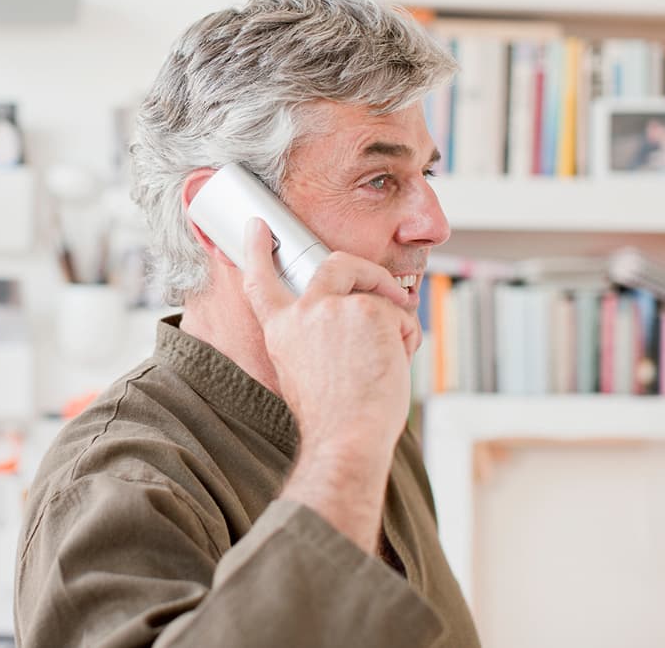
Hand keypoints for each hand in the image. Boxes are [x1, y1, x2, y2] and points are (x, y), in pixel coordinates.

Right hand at [241, 218, 420, 549]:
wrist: (346, 438)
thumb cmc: (334, 419)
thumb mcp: (308, 371)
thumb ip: (320, 336)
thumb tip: (361, 315)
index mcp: (280, 330)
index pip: (261, 280)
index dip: (258, 250)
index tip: (257, 225)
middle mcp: (301, 313)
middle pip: (334, 264)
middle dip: (366, 270)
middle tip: (387, 290)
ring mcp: (333, 307)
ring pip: (377, 297)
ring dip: (394, 325)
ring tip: (391, 360)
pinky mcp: (367, 311)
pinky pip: (399, 314)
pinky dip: (407, 339)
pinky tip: (395, 365)